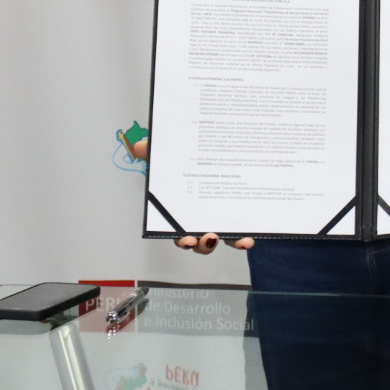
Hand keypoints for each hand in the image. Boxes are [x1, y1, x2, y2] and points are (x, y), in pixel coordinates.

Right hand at [131, 139, 255, 251]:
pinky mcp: (243, 214)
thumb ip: (158, 152)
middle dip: (203, 244)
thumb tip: (141, 146)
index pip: (180, 232)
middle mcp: (205, 218)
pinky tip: (249, 239)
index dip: (182, 239)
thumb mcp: (175, 154)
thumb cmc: (196, 158)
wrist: (227, 146)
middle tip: (207, 238)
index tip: (187, 239)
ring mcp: (225, 218)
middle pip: (202, 241)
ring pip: (225, 239)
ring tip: (239, 240)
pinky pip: (244, 230)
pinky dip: (245, 238)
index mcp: (185, 211)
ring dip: (230, 243)